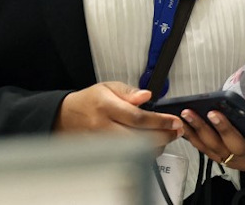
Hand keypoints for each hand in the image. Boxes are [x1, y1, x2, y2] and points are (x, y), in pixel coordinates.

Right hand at [54, 81, 182, 147]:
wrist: (67, 117)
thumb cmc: (90, 101)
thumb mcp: (109, 87)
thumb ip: (129, 91)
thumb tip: (146, 96)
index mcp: (106, 107)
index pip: (137, 117)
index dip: (159, 121)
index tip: (174, 121)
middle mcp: (104, 127)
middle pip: (139, 138)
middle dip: (163, 135)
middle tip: (177, 130)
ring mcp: (103, 144)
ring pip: (135, 151)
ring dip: (156, 145)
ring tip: (167, 136)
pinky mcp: (104, 154)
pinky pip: (129, 157)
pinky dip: (144, 153)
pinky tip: (152, 144)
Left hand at [177, 105, 244, 180]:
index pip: (242, 139)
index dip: (226, 128)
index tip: (214, 112)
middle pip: (220, 145)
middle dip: (203, 128)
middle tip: (190, 111)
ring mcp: (233, 160)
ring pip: (210, 149)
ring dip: (194, 133)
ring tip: (181, 115)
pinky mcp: (225, 159)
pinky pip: (207, 150)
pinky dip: (194, 139)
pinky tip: (183, 125)